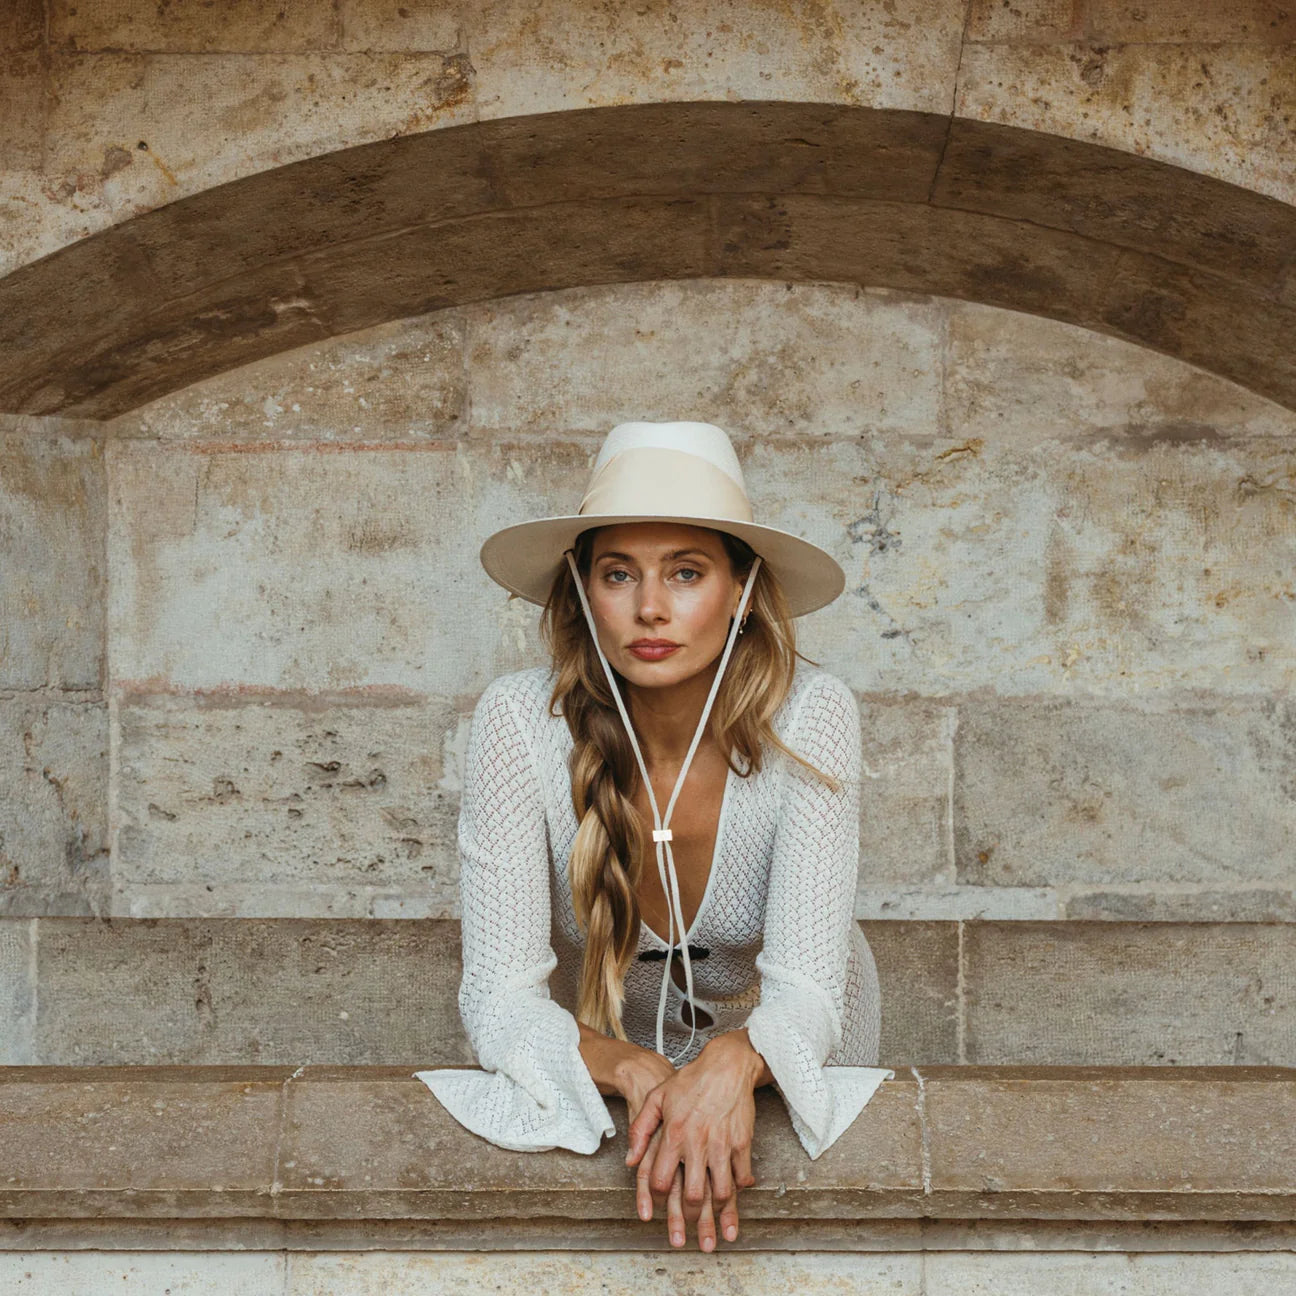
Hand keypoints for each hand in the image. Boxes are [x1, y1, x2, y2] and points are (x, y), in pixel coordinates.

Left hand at [625, 1039, 758, 1245]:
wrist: (726, 1065)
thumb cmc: (690, 1081)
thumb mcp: (656, 1098)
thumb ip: (640, 1129)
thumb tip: (630, 1161)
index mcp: (674, 1135)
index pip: (661, 1180)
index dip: (658, 1200)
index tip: (660, 1210)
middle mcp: (697, 1144)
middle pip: (694, 1194)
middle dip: (692, 1219)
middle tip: (693, 1235)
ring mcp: (722, 1145)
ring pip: (721, 1191)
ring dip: (719, 1214)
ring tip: (719, 1232)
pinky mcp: (742, 1143)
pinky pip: (741, 1175)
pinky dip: (739, 1189)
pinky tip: (736, 1197)